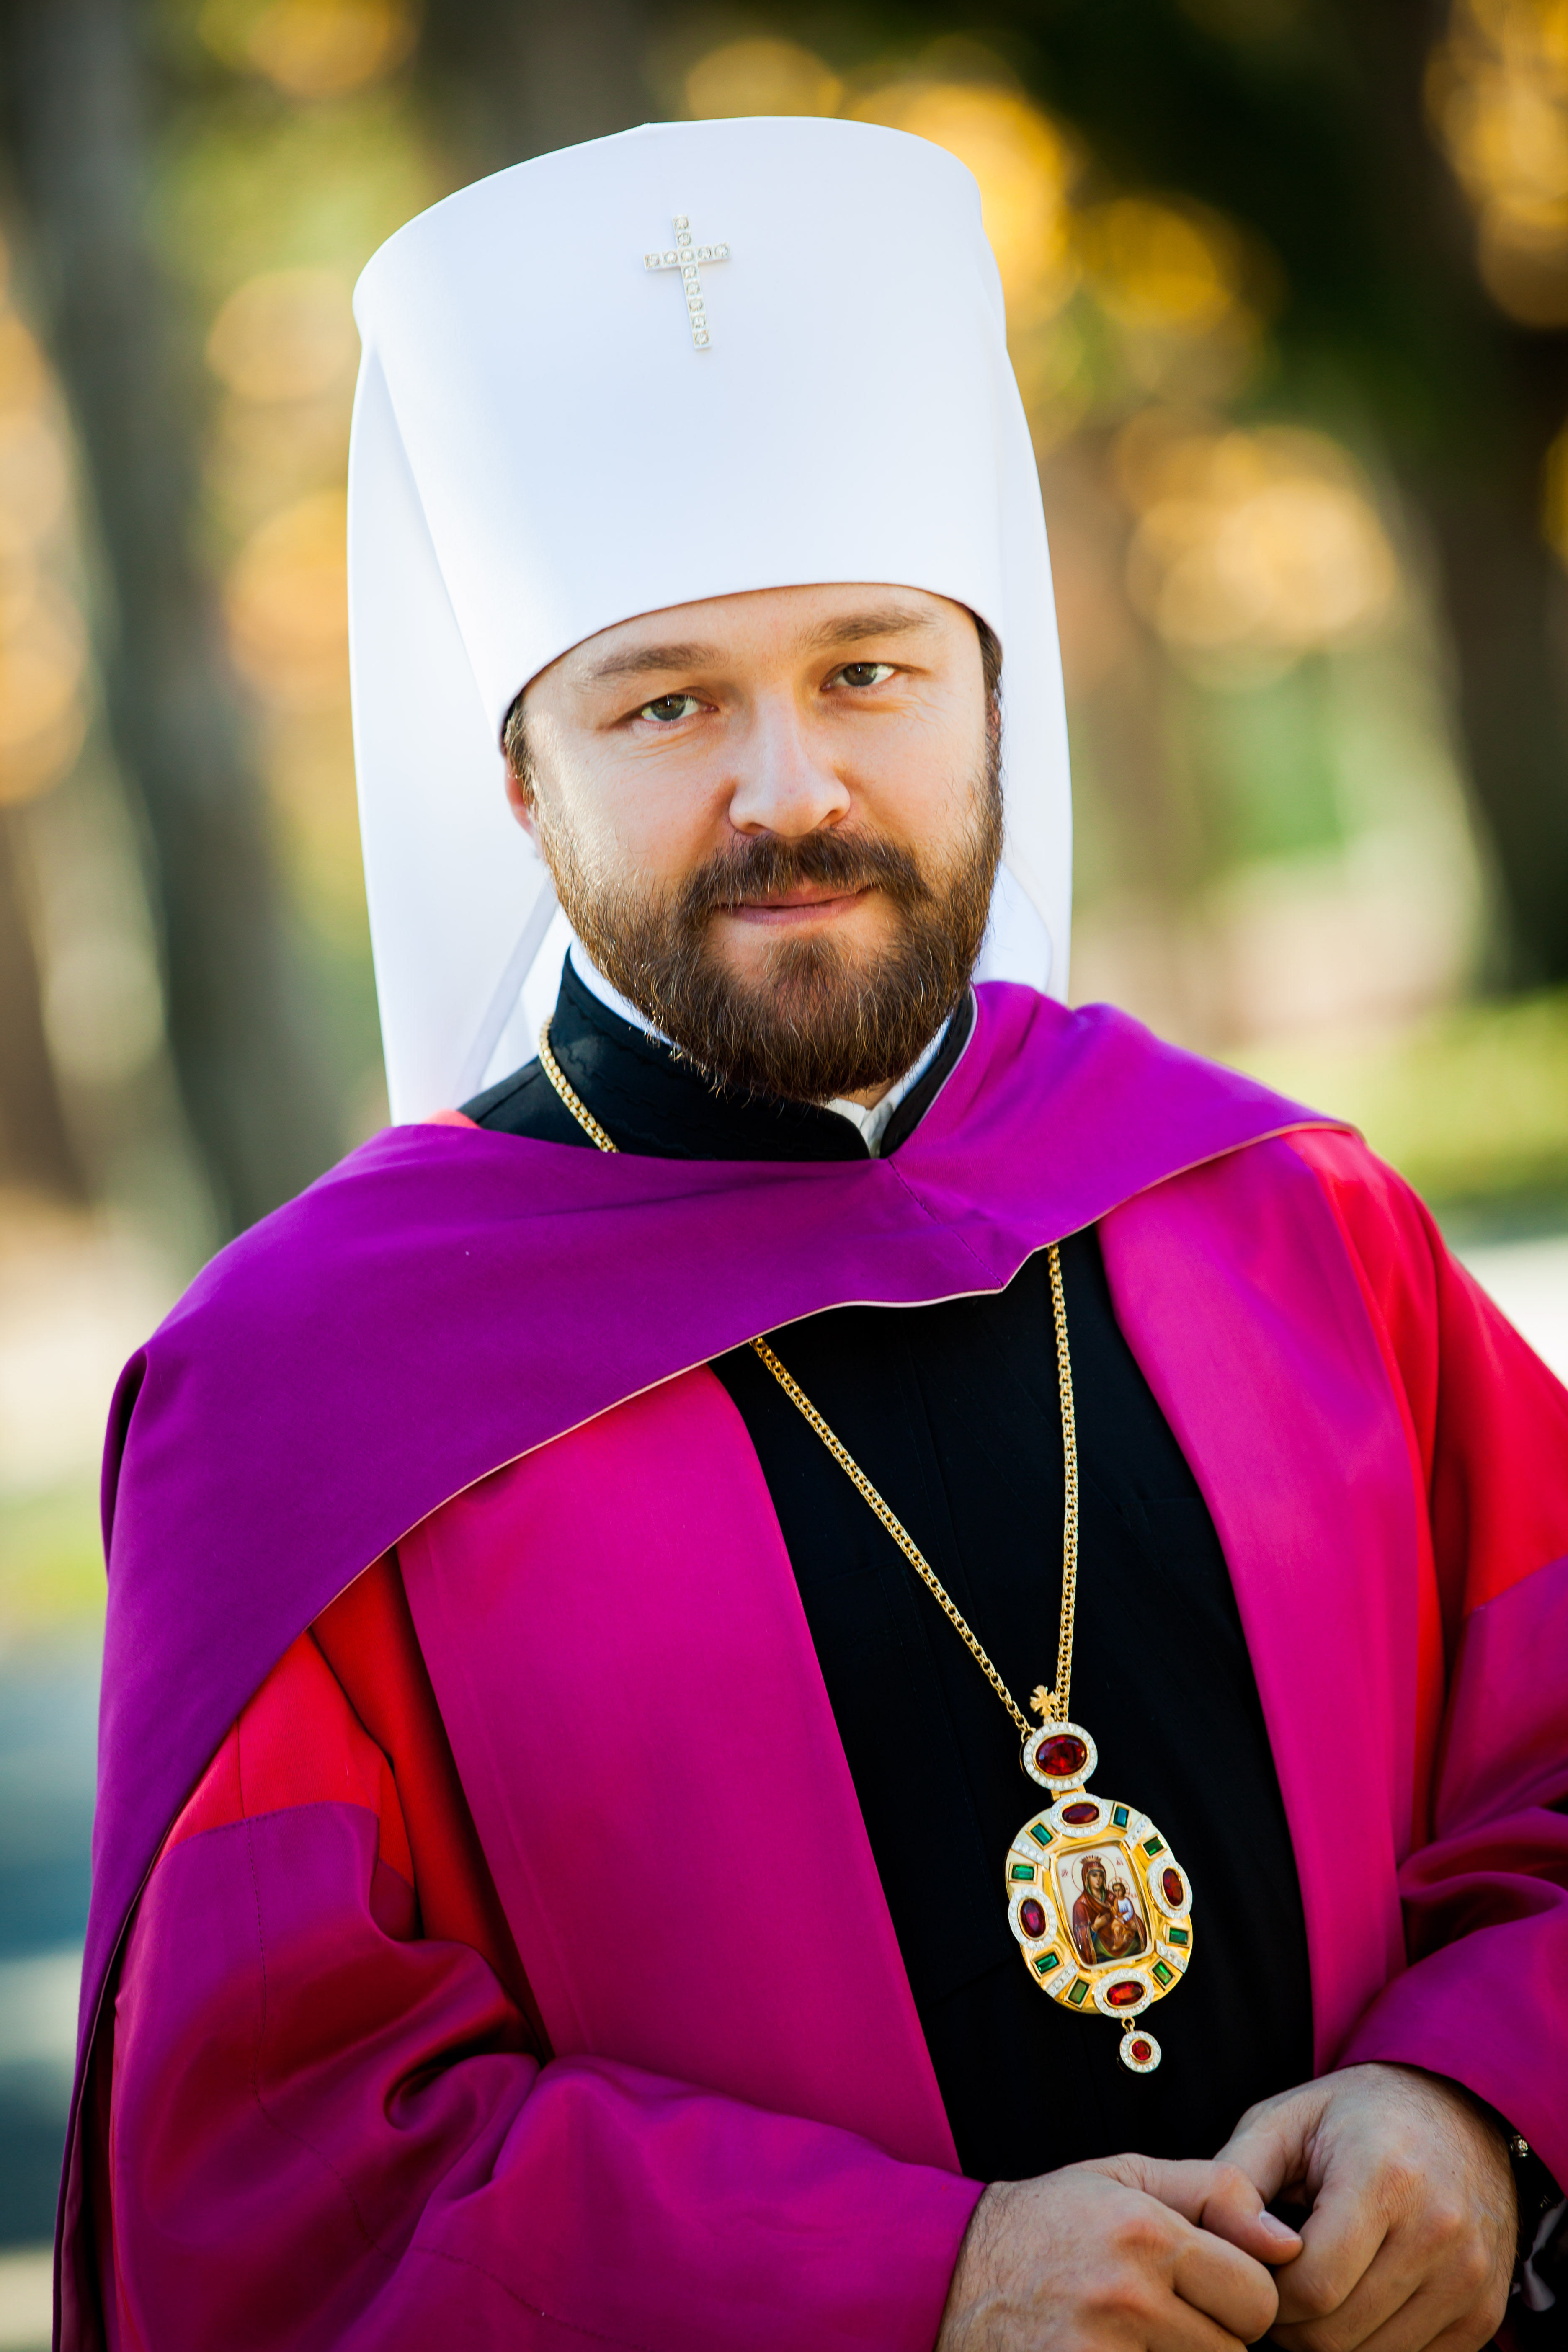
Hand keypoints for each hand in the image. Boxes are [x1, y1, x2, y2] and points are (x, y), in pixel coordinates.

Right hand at [936, 2152, 1299, 2350]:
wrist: (949, 2277)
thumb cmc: (1048, 2224)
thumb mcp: (1124, 2177)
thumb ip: (1214, 2190)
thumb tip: (1287, 2239)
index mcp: (1143, 2232)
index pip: (1259, 2295)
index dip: (1243, 2295)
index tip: (1210, 2286)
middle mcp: (1126, 2296)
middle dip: (1216, 2336)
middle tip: (1171, 2314)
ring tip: (1142, 2334)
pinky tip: (1120, 2350)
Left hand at [1212, 2063, 1514, 2351]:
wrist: (1457, 2115)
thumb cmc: (1355, 2117)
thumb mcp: (1284, 2120)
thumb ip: (1235, 2180)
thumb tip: (1216, 2249)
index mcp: (1385, 2178)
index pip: (1312, 2286)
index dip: (1267, 2293)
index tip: (1256, 2269)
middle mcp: (1439, 2231)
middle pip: (1339, 2333)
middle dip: (1291, 2324)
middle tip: (1276, 2290)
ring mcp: (1470, 2279)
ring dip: (1330, 2338)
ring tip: (1314, 2292)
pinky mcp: (1484, 2314)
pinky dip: (1372, 2345)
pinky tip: (1357, 2300)